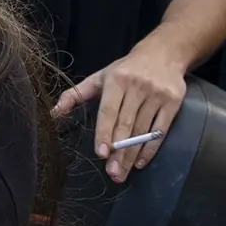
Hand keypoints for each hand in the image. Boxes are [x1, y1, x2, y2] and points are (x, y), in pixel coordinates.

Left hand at [54, 38, 190, 183]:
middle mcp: (137, 87)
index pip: (109, 111)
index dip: (104, 133)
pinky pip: (161, 130)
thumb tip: (52, 114)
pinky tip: (140, 162)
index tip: (101, 153)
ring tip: (122, 173)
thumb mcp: (100, 77)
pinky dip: (151, 149)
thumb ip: (75, 95)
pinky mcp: (173, 102)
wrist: (164, 53)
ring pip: (143, 131)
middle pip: (126, 125)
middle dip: (119, 152)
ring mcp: (157, 95)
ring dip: (132, 155)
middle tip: (112, 173)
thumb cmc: (125, 69)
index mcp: (117, 81)